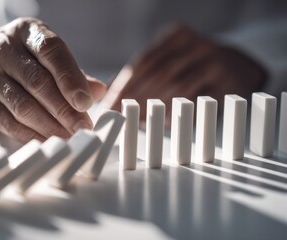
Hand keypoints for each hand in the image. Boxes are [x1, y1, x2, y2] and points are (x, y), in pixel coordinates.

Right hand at [0, 18, 106, 141]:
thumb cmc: (19, 58)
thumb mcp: (44, 55)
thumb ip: (71, 72)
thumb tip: (98, 91)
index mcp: (26, 32)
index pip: (51, 51)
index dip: (70, 78)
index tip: (86, 102)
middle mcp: (2, 49)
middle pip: (37, 82)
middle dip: (64, 109)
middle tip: (82, 127)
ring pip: (21, 105)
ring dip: (49, 126)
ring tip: (69, 137)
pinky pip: (6, 122)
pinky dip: (29, 135)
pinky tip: (47, 141)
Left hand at [101, 25, 266, 125]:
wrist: (241, 68)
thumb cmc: (195, 68)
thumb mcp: (171, 62)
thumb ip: (143, 75)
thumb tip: (109, 95)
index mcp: (177, 36)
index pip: (144, 61)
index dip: (124, 84)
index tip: (110, 103)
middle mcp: (197, 44)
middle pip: (158, 73)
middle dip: (135, 97)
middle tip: (119, 115)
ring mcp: (216, 61)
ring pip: (177, 85)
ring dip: (154, 106)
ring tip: (137, 120)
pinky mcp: (229, 82)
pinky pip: (199, 99)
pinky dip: (179, 111)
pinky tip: (164, 121)